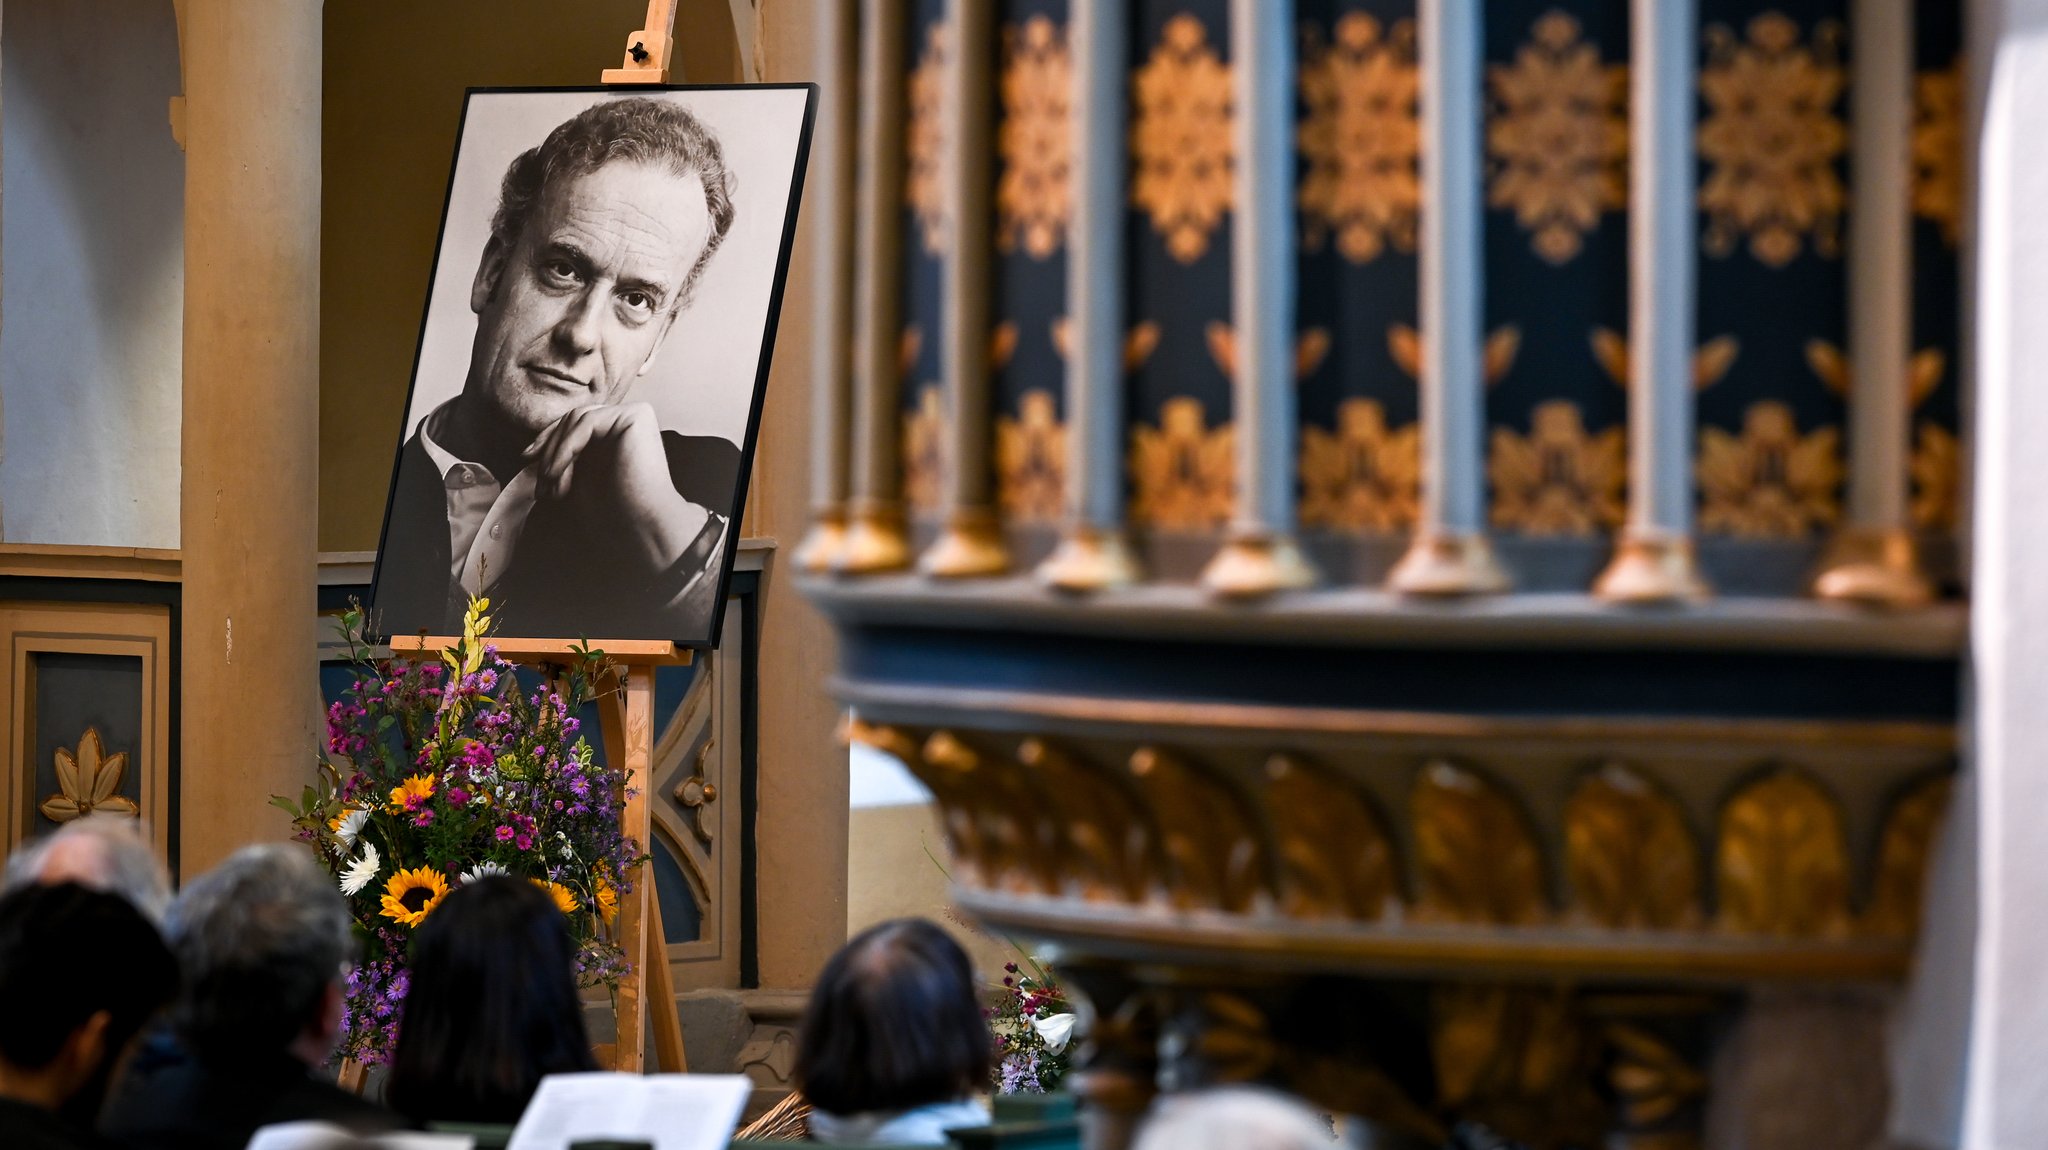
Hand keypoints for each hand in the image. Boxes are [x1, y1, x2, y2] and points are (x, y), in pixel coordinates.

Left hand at [521, 403, 710, 573]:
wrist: (642, 525)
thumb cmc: (613, 510)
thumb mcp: (576, 478)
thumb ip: (561, 458)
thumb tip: (530, 449)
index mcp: (617, 432)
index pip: (573, 424)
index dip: (547, 439)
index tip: (526, 459)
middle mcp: (628, 419)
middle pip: (572, 419)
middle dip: (550, 448)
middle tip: (541, 481)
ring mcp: (634, 414)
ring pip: (576, 419)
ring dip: (556, 451)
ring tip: (550, 481)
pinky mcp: (637, 415)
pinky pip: (586, 422)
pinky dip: (566, 447)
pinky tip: (557, 473)